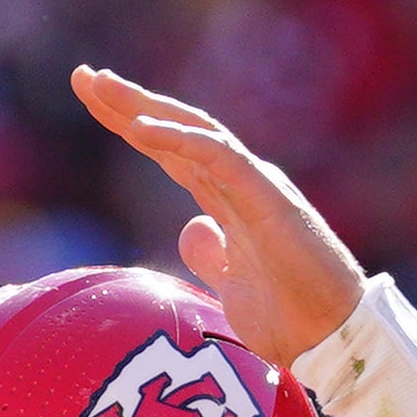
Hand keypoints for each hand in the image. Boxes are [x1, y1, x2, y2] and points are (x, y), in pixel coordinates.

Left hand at [72, 66, 367, 363]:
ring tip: (100, 84)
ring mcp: (256, 185)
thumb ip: (212, 255)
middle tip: (83, 76)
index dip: (135, 126)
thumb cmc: (291, 317)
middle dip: (129, 103)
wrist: (333, 340)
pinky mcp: (268, 197)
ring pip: (194, 131)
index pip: (174, 153)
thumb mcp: (232, 287)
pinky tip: (140, 128)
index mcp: (231, 200)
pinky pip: (218, 157)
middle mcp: (242, 182)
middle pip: (177, 131)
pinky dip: (179, 139)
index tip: (93, 101)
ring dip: (145, 107)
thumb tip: (192, 229)